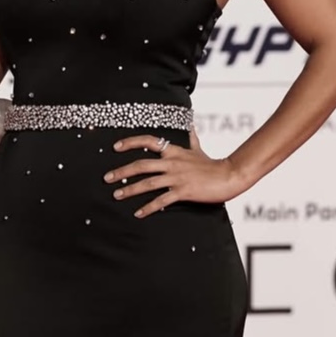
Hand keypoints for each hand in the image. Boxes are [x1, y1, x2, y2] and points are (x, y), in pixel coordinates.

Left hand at [103, 128, 242, 217]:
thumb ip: (190, 137)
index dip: (130, 142)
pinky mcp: (183, 192)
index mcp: (173, 151)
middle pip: (141, 165)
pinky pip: (161, 200)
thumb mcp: (198, 148)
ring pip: (148, 183)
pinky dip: (148, 207)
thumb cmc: (212, 164)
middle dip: (122, 171)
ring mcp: (177, 177)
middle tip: (107, 178)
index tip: (115, 147)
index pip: (148, 141)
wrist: (228, 176)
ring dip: (130, 190)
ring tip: (117, 195)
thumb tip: (189, 123)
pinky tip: (138, 213)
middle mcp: (172, 162)